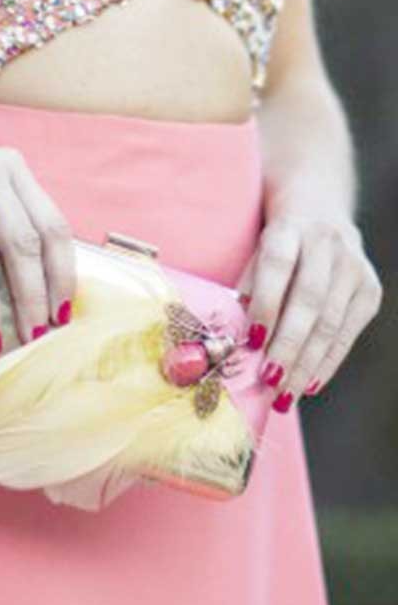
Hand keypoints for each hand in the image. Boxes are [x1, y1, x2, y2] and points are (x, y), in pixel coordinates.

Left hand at [235, 210, 383, 410]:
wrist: (320, 210)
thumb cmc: (276, 243)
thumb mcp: (255, 252)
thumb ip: (247, 288)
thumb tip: (233, 337)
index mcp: (289, 228)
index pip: (277, 267)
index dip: (265, 305)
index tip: (251, 342)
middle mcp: (326, 243)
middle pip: (308, 300)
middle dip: (287, 345)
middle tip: (268, 380)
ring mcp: (353, 265)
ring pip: (331, 322)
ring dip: (306, 364)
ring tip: (285, 395)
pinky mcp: (370, 288)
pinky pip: (348, 333)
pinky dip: (328, 362)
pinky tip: (310, 385)